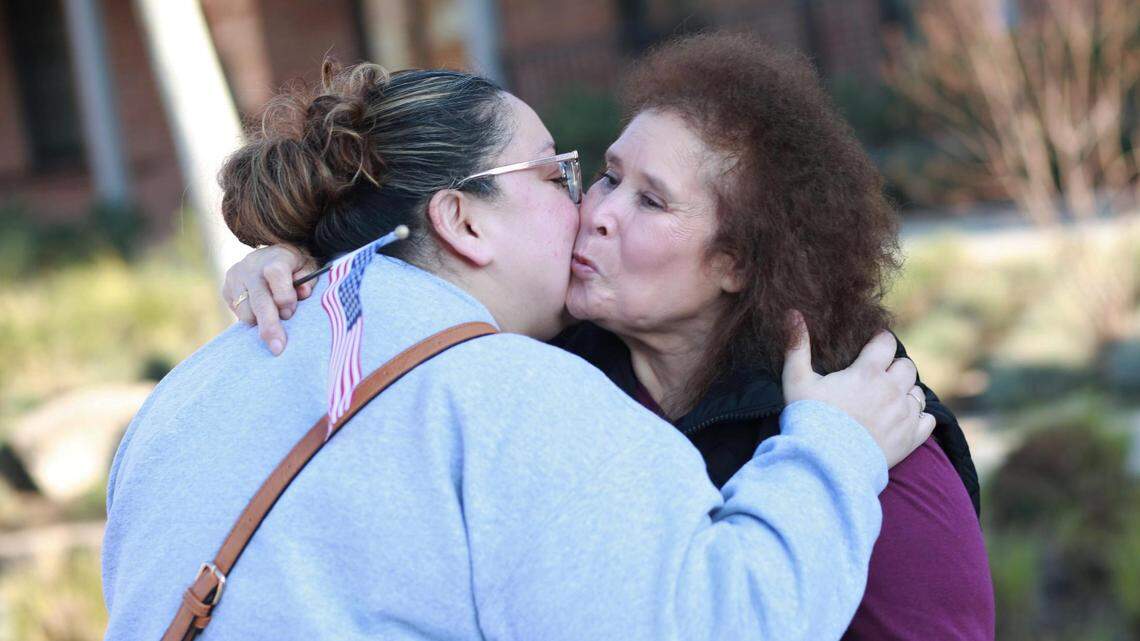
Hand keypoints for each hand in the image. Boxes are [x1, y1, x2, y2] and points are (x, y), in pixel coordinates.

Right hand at [221, 244, 316, 354]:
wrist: (272, 254)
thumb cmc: (296, 267)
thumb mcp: (309, 267)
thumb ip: (309, 280)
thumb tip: (303, 293)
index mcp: (274, 258)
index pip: (275, 273)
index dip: (284, 296)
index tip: (290, 313)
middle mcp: (251, 267)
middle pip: (259, 300)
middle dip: (269, 326)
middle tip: (278, 348)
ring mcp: (235, 278)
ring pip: (246, 312)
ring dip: (261, 322)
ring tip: (274, 317)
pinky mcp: (226, 290)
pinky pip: (238, 314)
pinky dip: (252, 319)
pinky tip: (261, 311)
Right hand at [781, 312, 934, 466]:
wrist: (824, 463)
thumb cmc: (808, 419)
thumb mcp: (796, 380)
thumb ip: (797, 345)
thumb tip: (792, 312)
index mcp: (867, 372)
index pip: (886, 343)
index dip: (881, 341)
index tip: (873, 345)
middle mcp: (891, 390)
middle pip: (906, 366)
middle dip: (895, 366)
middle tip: (879, 375)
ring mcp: (904, 415)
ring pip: (917, 392)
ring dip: (906, 391)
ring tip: (888, 398)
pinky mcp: (911, 439)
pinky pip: (928, 419)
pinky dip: (919, 416)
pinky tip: (903, 419)